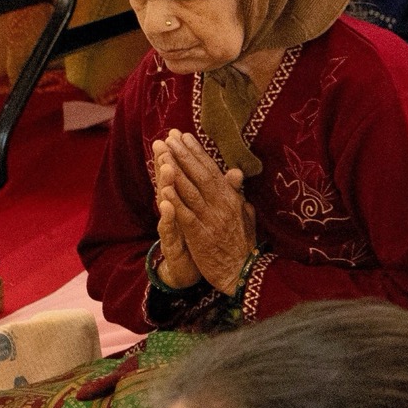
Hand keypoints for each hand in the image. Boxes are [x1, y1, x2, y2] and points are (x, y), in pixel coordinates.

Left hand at [155, 134, 255, 294]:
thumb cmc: (242, 243)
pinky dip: (174, 202)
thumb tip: (234, 172)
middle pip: (199, 175)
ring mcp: (211, 219)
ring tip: (163, 153)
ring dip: (175, 171)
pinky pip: (185, 215)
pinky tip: (163, 189)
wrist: (242, 271)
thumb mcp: (245, 214)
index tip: (183, 136)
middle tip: (169, 136)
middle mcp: (222, 205)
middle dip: (183, 154)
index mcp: (231, 199)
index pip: (211, 170)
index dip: (197, 152)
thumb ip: (236, 193)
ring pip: (190, 191)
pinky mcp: (200, 235)